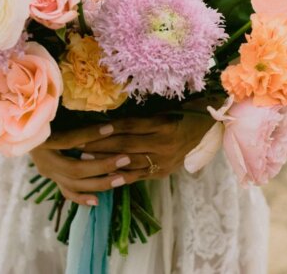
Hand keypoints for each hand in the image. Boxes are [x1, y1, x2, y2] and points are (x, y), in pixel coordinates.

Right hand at [30, 122, 143, 206]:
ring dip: (100, 183)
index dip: (90, 134)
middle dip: (103, 165)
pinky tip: (98, 200)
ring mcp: (47, 171)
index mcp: (40, 139)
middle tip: (126, 158)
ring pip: (73, 184)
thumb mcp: (55, 111)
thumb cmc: (45, 113)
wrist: (24, 128)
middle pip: (74, 168)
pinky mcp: (52, 177)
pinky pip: (67, 192)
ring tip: (122, 178)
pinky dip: (82, 197)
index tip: (113, 128)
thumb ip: (71, 112)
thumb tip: (96, 106)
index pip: (68, 140)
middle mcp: (42, 159)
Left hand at [80, 112, 214, 182]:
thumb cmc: (183, 113)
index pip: (130, 126)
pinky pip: (138, 175)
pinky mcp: (163, 172)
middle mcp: (163, 144)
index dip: (109, 128)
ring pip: (129, 161)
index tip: (89, 128)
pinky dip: (121, 175)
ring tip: (85, 159)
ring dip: (105, 161)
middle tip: (78, 144)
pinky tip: (105, 175)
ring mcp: (164, 160)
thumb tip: (112, 117)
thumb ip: (142, 116)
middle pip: (126, 144)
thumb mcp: (165, 110)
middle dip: (100, 145)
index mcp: (163, 124)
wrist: (208, 131)